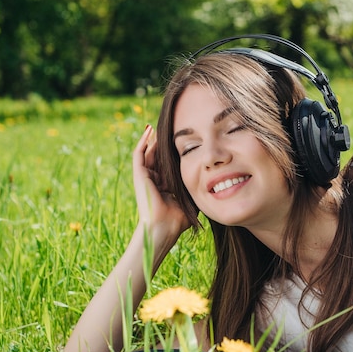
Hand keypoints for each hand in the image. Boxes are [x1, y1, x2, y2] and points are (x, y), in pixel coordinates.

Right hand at [132, 125, 189, 245]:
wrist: (165, 226)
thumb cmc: (180, 218)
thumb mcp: (192, 197)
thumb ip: (199, 187)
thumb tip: (214, 178)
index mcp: (166, 185)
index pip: (170, 163)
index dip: (176, 151)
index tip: (187, 139)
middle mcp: (155, 179)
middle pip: (159, 155)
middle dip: (165, 142)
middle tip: (174, 126)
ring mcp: (146, 176)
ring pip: (149, 151)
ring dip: (155, 138)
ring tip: (162, 125)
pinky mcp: (139, 174)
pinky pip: (138, 153)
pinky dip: (143, 140)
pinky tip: (150, 129)